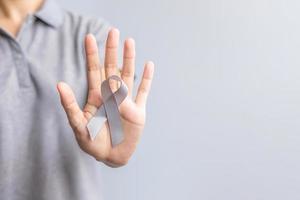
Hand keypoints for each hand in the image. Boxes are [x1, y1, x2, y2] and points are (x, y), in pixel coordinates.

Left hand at [57, 28, 153, 166]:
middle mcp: (111, 95)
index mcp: (97, 96)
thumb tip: (59, 84)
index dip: (91, 54)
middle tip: (113, 31)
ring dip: (129, 59)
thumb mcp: (78, 125)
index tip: (89, 37)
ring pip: (128, 75)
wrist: (111, 157)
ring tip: (130, 41)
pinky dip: (147, 79)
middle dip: (111, 50)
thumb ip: (70, 105)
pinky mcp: (138, 111)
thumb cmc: (93, 143)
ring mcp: (126, 101)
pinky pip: (143, 92)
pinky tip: (148, 65)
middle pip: (112, 68)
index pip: (94, 71)